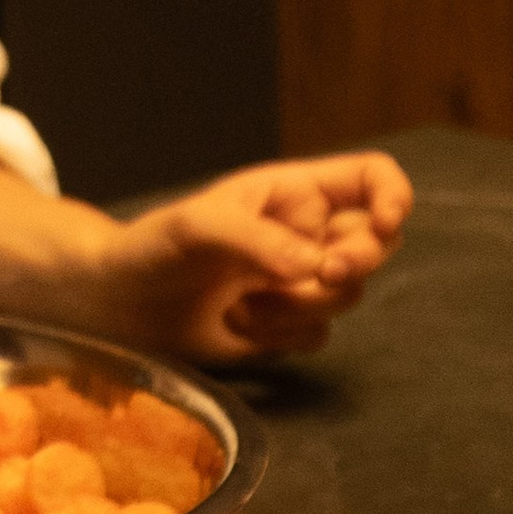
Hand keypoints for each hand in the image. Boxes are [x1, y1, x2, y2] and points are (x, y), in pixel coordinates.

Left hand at [88, 151, 411, 362]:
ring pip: (349, 295)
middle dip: (354, 263)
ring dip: (301, 305)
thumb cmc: (151, 248)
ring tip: (243, 300)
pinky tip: (237, 325)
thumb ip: (256, 240)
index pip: (371, 177)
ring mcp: (299, 281)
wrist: (119, 306)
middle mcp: (306, 233)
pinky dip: (284, 336)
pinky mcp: (287, 325)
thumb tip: (314, 267)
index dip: (393, 197)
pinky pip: (319, 335)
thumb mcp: (196, 227)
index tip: (384, 224)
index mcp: (294, 193)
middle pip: (376, 243)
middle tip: (321, 272)